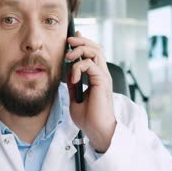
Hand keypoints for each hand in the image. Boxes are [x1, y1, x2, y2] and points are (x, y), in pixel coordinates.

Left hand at [65, 31, 115, 152]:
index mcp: (97, 77)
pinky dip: (78, 68)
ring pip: (95, 52)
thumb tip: (68, 71)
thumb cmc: (89, 118)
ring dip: (79, 50)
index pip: (93, 54)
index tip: (71, 39)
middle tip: (68, 41)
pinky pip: (90, 65)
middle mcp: (102, 74)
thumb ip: (73, 84)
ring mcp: (103, 77)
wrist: (96, 131)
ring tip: (68, 57)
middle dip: (81, 41)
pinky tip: (73, 78)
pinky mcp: (101, 81)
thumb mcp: (75, 97)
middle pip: (96, 48)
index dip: (83, 43)